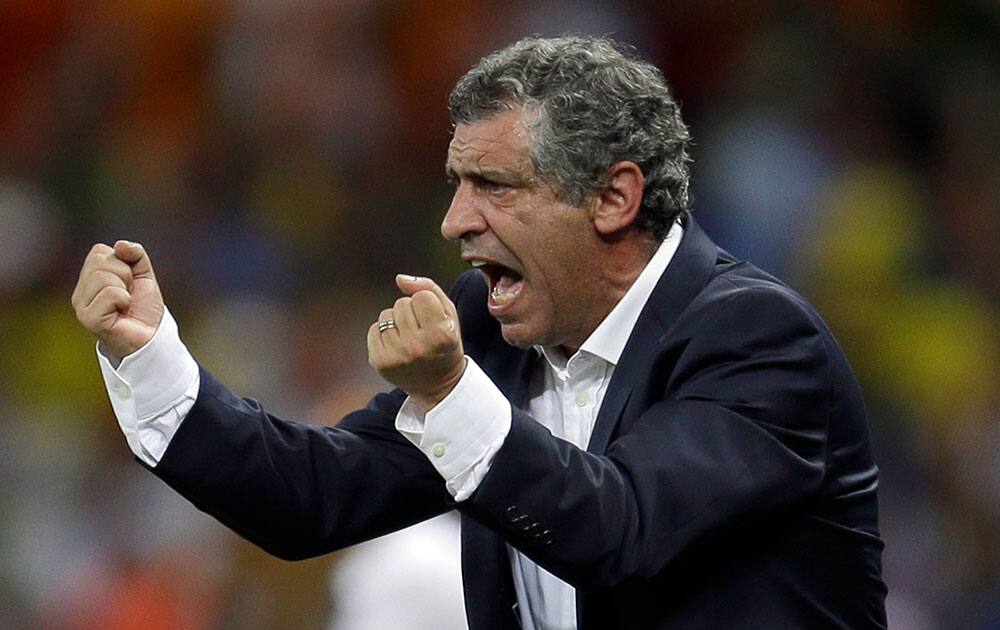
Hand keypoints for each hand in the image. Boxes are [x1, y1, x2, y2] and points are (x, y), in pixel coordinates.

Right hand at [71, 240, 164, 361]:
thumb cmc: (144, 309)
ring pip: (104, 277)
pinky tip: (123, 312)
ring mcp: (81, 305)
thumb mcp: (144, 275)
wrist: (152, 337)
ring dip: (125, 289)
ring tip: (125, 305)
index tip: (130, 283)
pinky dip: (124, 300)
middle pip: (100, 261)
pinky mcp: (89, 318)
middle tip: (129, 295)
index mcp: (89, 278)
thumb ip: (135, 254)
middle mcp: (81, 291)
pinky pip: (110, 293)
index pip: (99, 251)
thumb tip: (120, 245)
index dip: (124, 263)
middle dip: (125, 275)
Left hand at [367, 275, 464, 410]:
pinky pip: (373, 329)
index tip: (433, 320)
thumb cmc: (445, 343)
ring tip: (409, 339)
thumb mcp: (449, 315)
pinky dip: (383, 333)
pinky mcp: (379, 362)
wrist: (438, 385)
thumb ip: (428, 289)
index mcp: (440, 335)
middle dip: (410, 312)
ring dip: (396, 322)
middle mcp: (417, 347)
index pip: (421, 296)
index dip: (427, 304)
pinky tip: (397, 346)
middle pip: (401, 304)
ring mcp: (396, 356)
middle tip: (421, 331)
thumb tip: (399, 278)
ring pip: (386, 315)